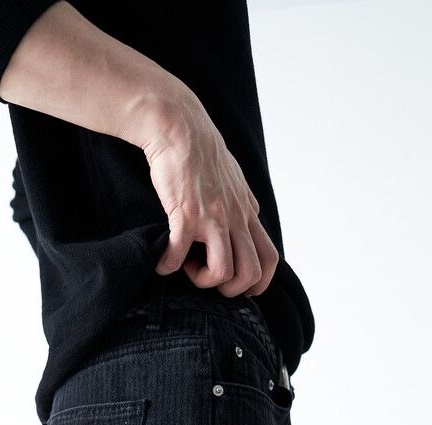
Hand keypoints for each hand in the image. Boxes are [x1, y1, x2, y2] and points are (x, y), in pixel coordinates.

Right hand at [141, 97, 279, 298]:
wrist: (179, 126)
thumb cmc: (202, 151)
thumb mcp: (234, 177)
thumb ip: (243, 201)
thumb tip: (250, 214)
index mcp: (247, 213)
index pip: (270, 259)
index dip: (257, 283)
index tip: (235, 283)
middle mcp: (235, 218)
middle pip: (251, 273)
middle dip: (231, 290)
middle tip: (210, 278)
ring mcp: (212, 217)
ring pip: (223, 271)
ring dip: (202, 281)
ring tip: (187, 268)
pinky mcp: (186, 214)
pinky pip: (179, 257)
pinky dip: (167, 267)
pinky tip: (161, 261)